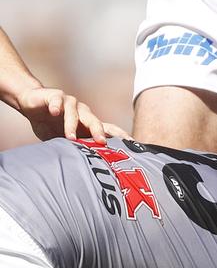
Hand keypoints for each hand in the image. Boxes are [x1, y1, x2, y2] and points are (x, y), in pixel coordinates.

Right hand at [17, 86, 131, 142]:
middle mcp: (83, 111)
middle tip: (102, 143)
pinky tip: (54, 112)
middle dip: (98, 131)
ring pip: (74, 113)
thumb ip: (78, 149)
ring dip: (72, 125)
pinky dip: (56, 106)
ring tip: (70, 137)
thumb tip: (91, 171)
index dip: (119, 135)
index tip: (132, 144)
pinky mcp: (55, 97)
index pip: (108, 128)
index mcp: (88, 122)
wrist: (34, 103)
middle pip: (94, 120)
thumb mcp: (66, 140)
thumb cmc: (52, 124)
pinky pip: (57, 101)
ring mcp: (70, 103)